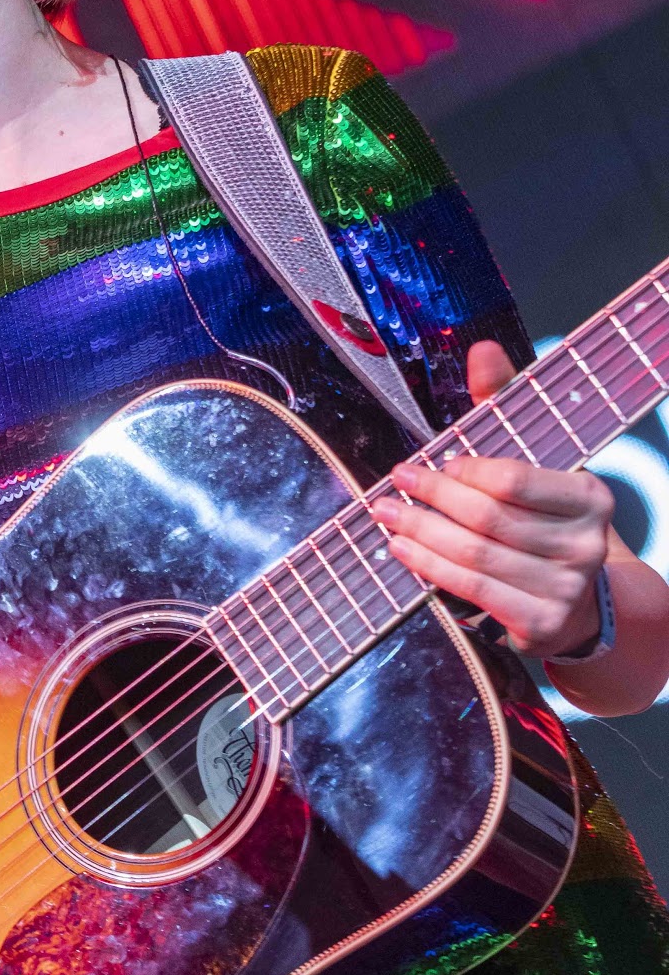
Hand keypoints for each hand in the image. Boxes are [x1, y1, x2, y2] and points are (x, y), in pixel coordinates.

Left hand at [373, 340, 612, 659]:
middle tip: (394, 483)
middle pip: (488, 518)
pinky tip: (404, 550)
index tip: (428, 463)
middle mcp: (585, 544)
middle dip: (431, 498)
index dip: (462, 471)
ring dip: (420, 533)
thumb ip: (504, 404)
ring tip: (386, 515)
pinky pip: (473, 590)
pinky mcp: (542, 625)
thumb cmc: (541, 519)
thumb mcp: (531, 459)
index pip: (512, 479)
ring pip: (475, 555)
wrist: (577, 599)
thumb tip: (482, 349)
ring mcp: (566, 589)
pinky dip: (430, 568)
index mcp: (589, 496)